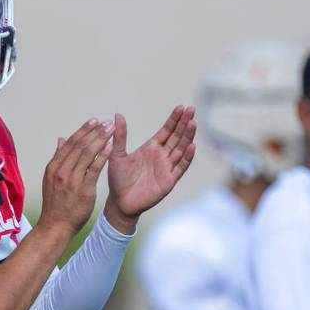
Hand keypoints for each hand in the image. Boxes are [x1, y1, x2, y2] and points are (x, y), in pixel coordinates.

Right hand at [39, 118, 114, 236]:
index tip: (93, 121)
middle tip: (105, 122)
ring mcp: (72, 179)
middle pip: (79, 145)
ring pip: (87, 153)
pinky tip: (110, 146)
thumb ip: (58, 159)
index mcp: (53, 167)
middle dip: (94, 131)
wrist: (55, 225)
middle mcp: (61, 170)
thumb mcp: (51, 179)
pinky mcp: (83, 189)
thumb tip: (61, 139)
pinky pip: (94, 168)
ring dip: (100, 139)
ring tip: (110, 129)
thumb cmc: (55, 204)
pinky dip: (103, 156)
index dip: (83, 130)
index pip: (70, 143)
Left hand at [104, 105, 196, 232]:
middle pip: (176, 137)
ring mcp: (167, 168)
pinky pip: (180, 167)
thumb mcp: (117, 155)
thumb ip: (119, 136)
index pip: (166, 131)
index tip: (180, 107)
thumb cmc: (118, 180)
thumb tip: (117, 115)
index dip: (174, 120)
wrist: (120, 202)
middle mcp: (161, 156)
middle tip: (191, 109)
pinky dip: (186, 157)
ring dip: (187, 136)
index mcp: (151, 148)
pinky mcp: (169, 180)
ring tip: (193, 123)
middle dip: (184, 123)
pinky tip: (191, 146)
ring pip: (181, 149)